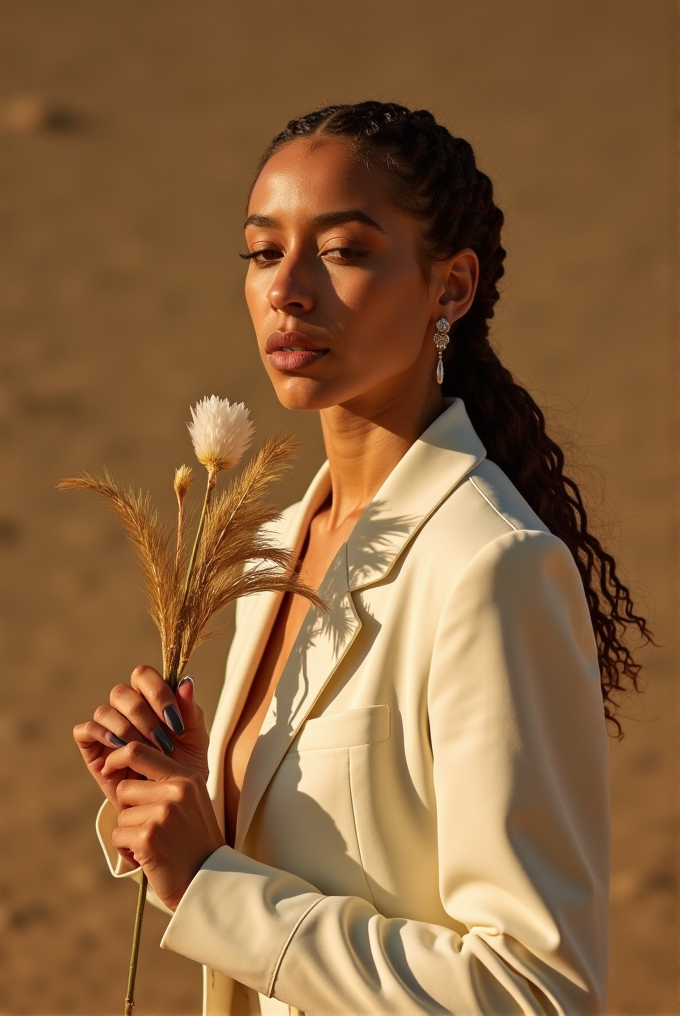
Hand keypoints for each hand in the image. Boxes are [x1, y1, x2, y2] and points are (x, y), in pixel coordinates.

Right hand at [73, 666, 208, 812]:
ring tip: (145, 751)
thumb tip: (186, 681)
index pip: (143, 675)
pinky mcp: (92, 747)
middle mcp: (125, 708)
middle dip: (144, 717)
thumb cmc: (183, 767)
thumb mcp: (194, 740)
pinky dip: (101, 735)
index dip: (157, 693)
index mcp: (149, 699)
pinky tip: (120, 748)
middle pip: (121, 692)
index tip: (175, 722)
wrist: (168, 802)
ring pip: (104, 710)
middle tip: (163, 743)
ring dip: (127, 730)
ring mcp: (107, 727)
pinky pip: (85, 730)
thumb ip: (191, 711)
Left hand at [103, 741, 224, 910]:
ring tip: (154, 844)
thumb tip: (126, 762)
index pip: (139, 751)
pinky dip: (126, 849)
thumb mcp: (190, 802)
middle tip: (150, 827)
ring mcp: (163, 813)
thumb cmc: (194, 842)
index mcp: (187, 778)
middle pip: (125, 787)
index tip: (110, 768)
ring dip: (129, 832)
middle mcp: (177, 791)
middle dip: (129, 809)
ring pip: (121, 814)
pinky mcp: (149, 837)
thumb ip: (166, 782)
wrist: (209, 882)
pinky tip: (148, 857)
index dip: (117, 757)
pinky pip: (118, 835)